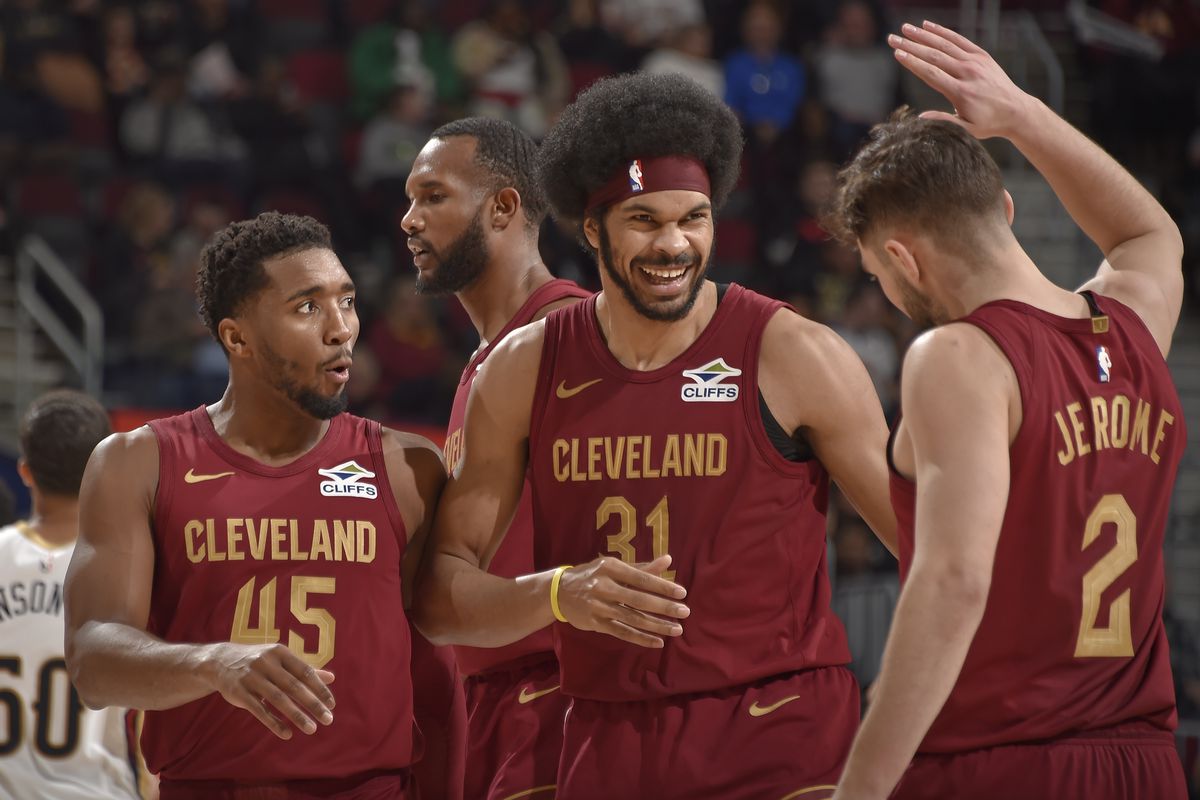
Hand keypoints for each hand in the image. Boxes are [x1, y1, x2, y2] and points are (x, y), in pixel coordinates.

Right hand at [203, 642, 335, 739]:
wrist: (220, 661)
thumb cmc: (259, 662)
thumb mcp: (281, 660)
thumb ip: (305, 670)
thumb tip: (332, 678)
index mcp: (280, 653)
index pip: (305, 672)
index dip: (320, 688)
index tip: (332, 704)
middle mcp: (266, 663)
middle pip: (294, 686)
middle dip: (313, 704)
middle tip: (328, 720)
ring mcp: (252, 677)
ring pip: (278, 699)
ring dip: (296, 715)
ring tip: (311, 729)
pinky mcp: (239, 692)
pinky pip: (259, 710)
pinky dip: (274, 723)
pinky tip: (287, 734)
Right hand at [556, 555, 689, 647]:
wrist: (559, 591)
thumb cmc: (592, 575)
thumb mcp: (613, 566)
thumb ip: (641, 567)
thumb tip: (668, 560)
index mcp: (610, 568)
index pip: (641, 578)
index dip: (662, 586)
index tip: (682, 593)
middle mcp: (604, 587)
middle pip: (639, 600)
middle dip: (664, 607)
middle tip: (685, 612)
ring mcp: (599, 607)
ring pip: (632, 618)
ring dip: (656, 625)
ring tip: (677, 629)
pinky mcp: (596, 623)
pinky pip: (622, 633)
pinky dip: (641, 638)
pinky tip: (658, 642)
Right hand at [888, 20, 1037, 139]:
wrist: (1016, 111)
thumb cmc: (988, 123)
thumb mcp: (966, 130)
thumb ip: (943, 121)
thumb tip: (920, 118)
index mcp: (961, 92)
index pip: (932, 73)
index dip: (913, 63)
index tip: (897, 54)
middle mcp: (968, 73)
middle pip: (934, 56)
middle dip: (911, 46)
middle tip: (892, 39)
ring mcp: (975, 62)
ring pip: (944, 45)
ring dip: (923, 35)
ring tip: (905, 29)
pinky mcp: (981, 56)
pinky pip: (958, 40)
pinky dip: (942, 32)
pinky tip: (927, 26)